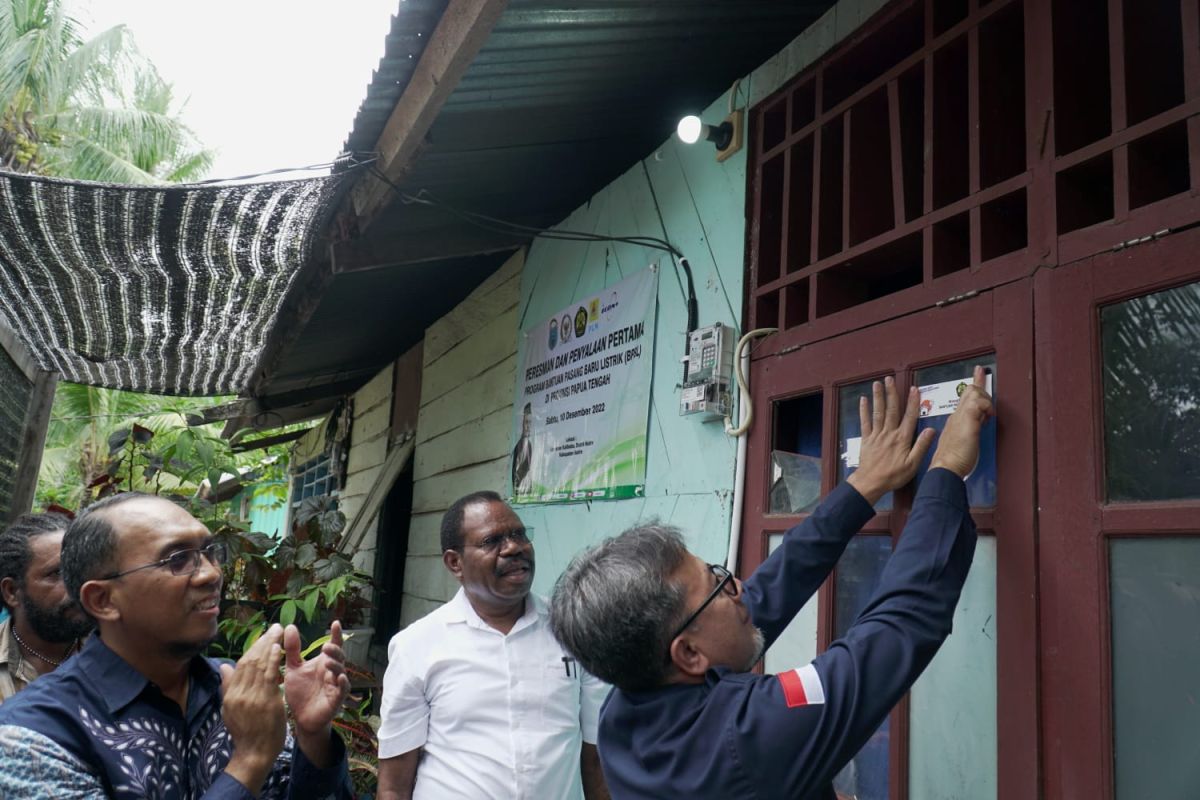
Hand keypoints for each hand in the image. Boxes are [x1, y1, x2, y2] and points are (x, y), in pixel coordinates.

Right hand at [220, 623, 287, 791]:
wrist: (254, 754)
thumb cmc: (245, 732)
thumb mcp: (230, 710)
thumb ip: (228, 687)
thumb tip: (224, 666)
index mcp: (230, 695)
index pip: (241, 664)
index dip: (253, 648)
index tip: (263, 636)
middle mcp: (239, 694)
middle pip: (250, 661)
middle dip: (263, 641)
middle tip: (274, 627)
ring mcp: (252, 697)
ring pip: (260, 665)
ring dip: (270, 645)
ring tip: (278, 632)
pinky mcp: (266, 702)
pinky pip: (270, 676)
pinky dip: (273, 660)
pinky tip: (279, 648)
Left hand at [283, 620, 350, 766]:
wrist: (300, 718)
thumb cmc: (300, 692)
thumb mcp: (293, 668)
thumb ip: (292, 650)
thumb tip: (290, 626)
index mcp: (323, 663)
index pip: (333, 646)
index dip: (336, 635)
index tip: (336, 623)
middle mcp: (332, 672)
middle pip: (339, 657)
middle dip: (335, 651)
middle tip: (326, 647)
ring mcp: (336, 685)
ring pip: (341, 671)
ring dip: (336, 665)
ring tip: (327, 661)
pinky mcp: (336, 699)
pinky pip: (343, 689)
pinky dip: (343, 683)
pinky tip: (340, 677)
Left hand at [846, 376, 935, 504]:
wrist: (871, 483)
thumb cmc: (894, 475)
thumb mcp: (913, 464)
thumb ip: (922, 446)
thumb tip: (932, 430)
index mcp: (902, 438)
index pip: (910, 416)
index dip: (912, 402)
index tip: (914, 388)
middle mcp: (889, 433)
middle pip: (891, 410)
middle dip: (891, 393)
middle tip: (890, 378)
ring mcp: (876, 434)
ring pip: (878, 412)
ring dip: (878, 397)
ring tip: (877, 383)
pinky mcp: (866, 439)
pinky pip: (865, 422)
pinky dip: (864, 410)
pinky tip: (863, 400)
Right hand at [929, 366, 993, 477]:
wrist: (945, 467)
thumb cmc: (953, 461)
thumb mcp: (961, 443)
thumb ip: (968, 432)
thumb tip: (978, 427)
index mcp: (954, 420)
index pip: (964, 397)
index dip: (974, 383)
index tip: (979, 372)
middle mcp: (956, 415)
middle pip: (969, 390)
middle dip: (982, 387)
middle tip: (990, 400)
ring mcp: (960, 416)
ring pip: (974, 392)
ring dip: (986, 400)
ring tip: (989, 416)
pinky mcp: (967, 420)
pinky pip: (978, 403)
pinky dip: (986, 407)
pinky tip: (988, 418)